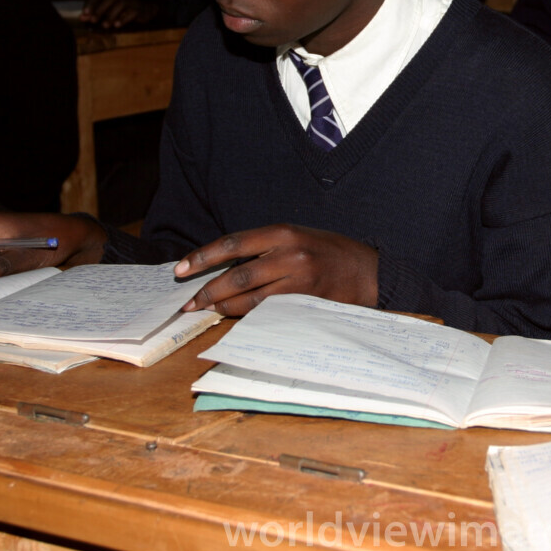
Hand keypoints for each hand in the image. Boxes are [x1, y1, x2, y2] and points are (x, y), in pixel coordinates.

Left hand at [81, 0, 159, 28]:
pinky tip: (117, 25)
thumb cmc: (124, 10)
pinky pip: (132, 12)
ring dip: (111, 15)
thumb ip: (96, 12)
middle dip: (100, 10)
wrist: (146, 9)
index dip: (91, 3)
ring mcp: (132, 0)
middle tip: (93, 20)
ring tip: (105, 26)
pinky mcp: (140, 8)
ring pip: (120, 4)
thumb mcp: (109, 9)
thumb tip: (82, 17)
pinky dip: (123, 19)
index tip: (85, 13)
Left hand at [173, 224, 378, 315]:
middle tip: (189, 302)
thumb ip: (265, 248)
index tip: (181, 269)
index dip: (203, 257)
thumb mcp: (298, 238)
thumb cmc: (329, 253)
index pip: (233, 243)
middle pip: (238, 275)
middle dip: (208, 290)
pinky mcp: (306, 302)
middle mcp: (290, 254)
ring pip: (251, 298)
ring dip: (224, 307)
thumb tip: (225, 266)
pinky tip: (235, 318)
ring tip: (207, 311)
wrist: (369, 272)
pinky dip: (248, 316)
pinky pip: (269, 312)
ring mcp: (300, 280)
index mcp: (283, 232)